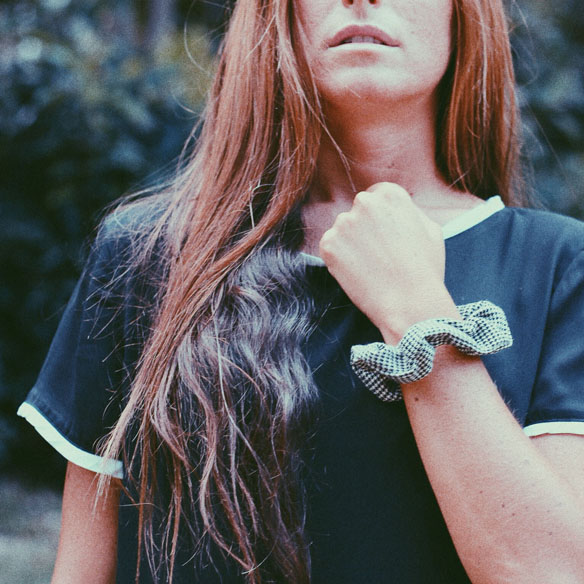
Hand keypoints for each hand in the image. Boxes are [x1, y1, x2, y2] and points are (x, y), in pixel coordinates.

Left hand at [319, 182, 458, 343]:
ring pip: (342, 231)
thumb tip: (392, 208)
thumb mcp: (431, 230)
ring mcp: (344, 223)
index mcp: (391, 195)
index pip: (376, 197)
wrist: (410, 303)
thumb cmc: (425, 270)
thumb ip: (408, 211)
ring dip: (350, 245)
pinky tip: (358, 274)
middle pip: (357, 212)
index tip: (384, 238)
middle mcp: (364, 202)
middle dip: (363, 230)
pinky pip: (330, 248)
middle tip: (378, 256)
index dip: (380, 220)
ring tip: (371, 268)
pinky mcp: (329, 244)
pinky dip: (339, 261)